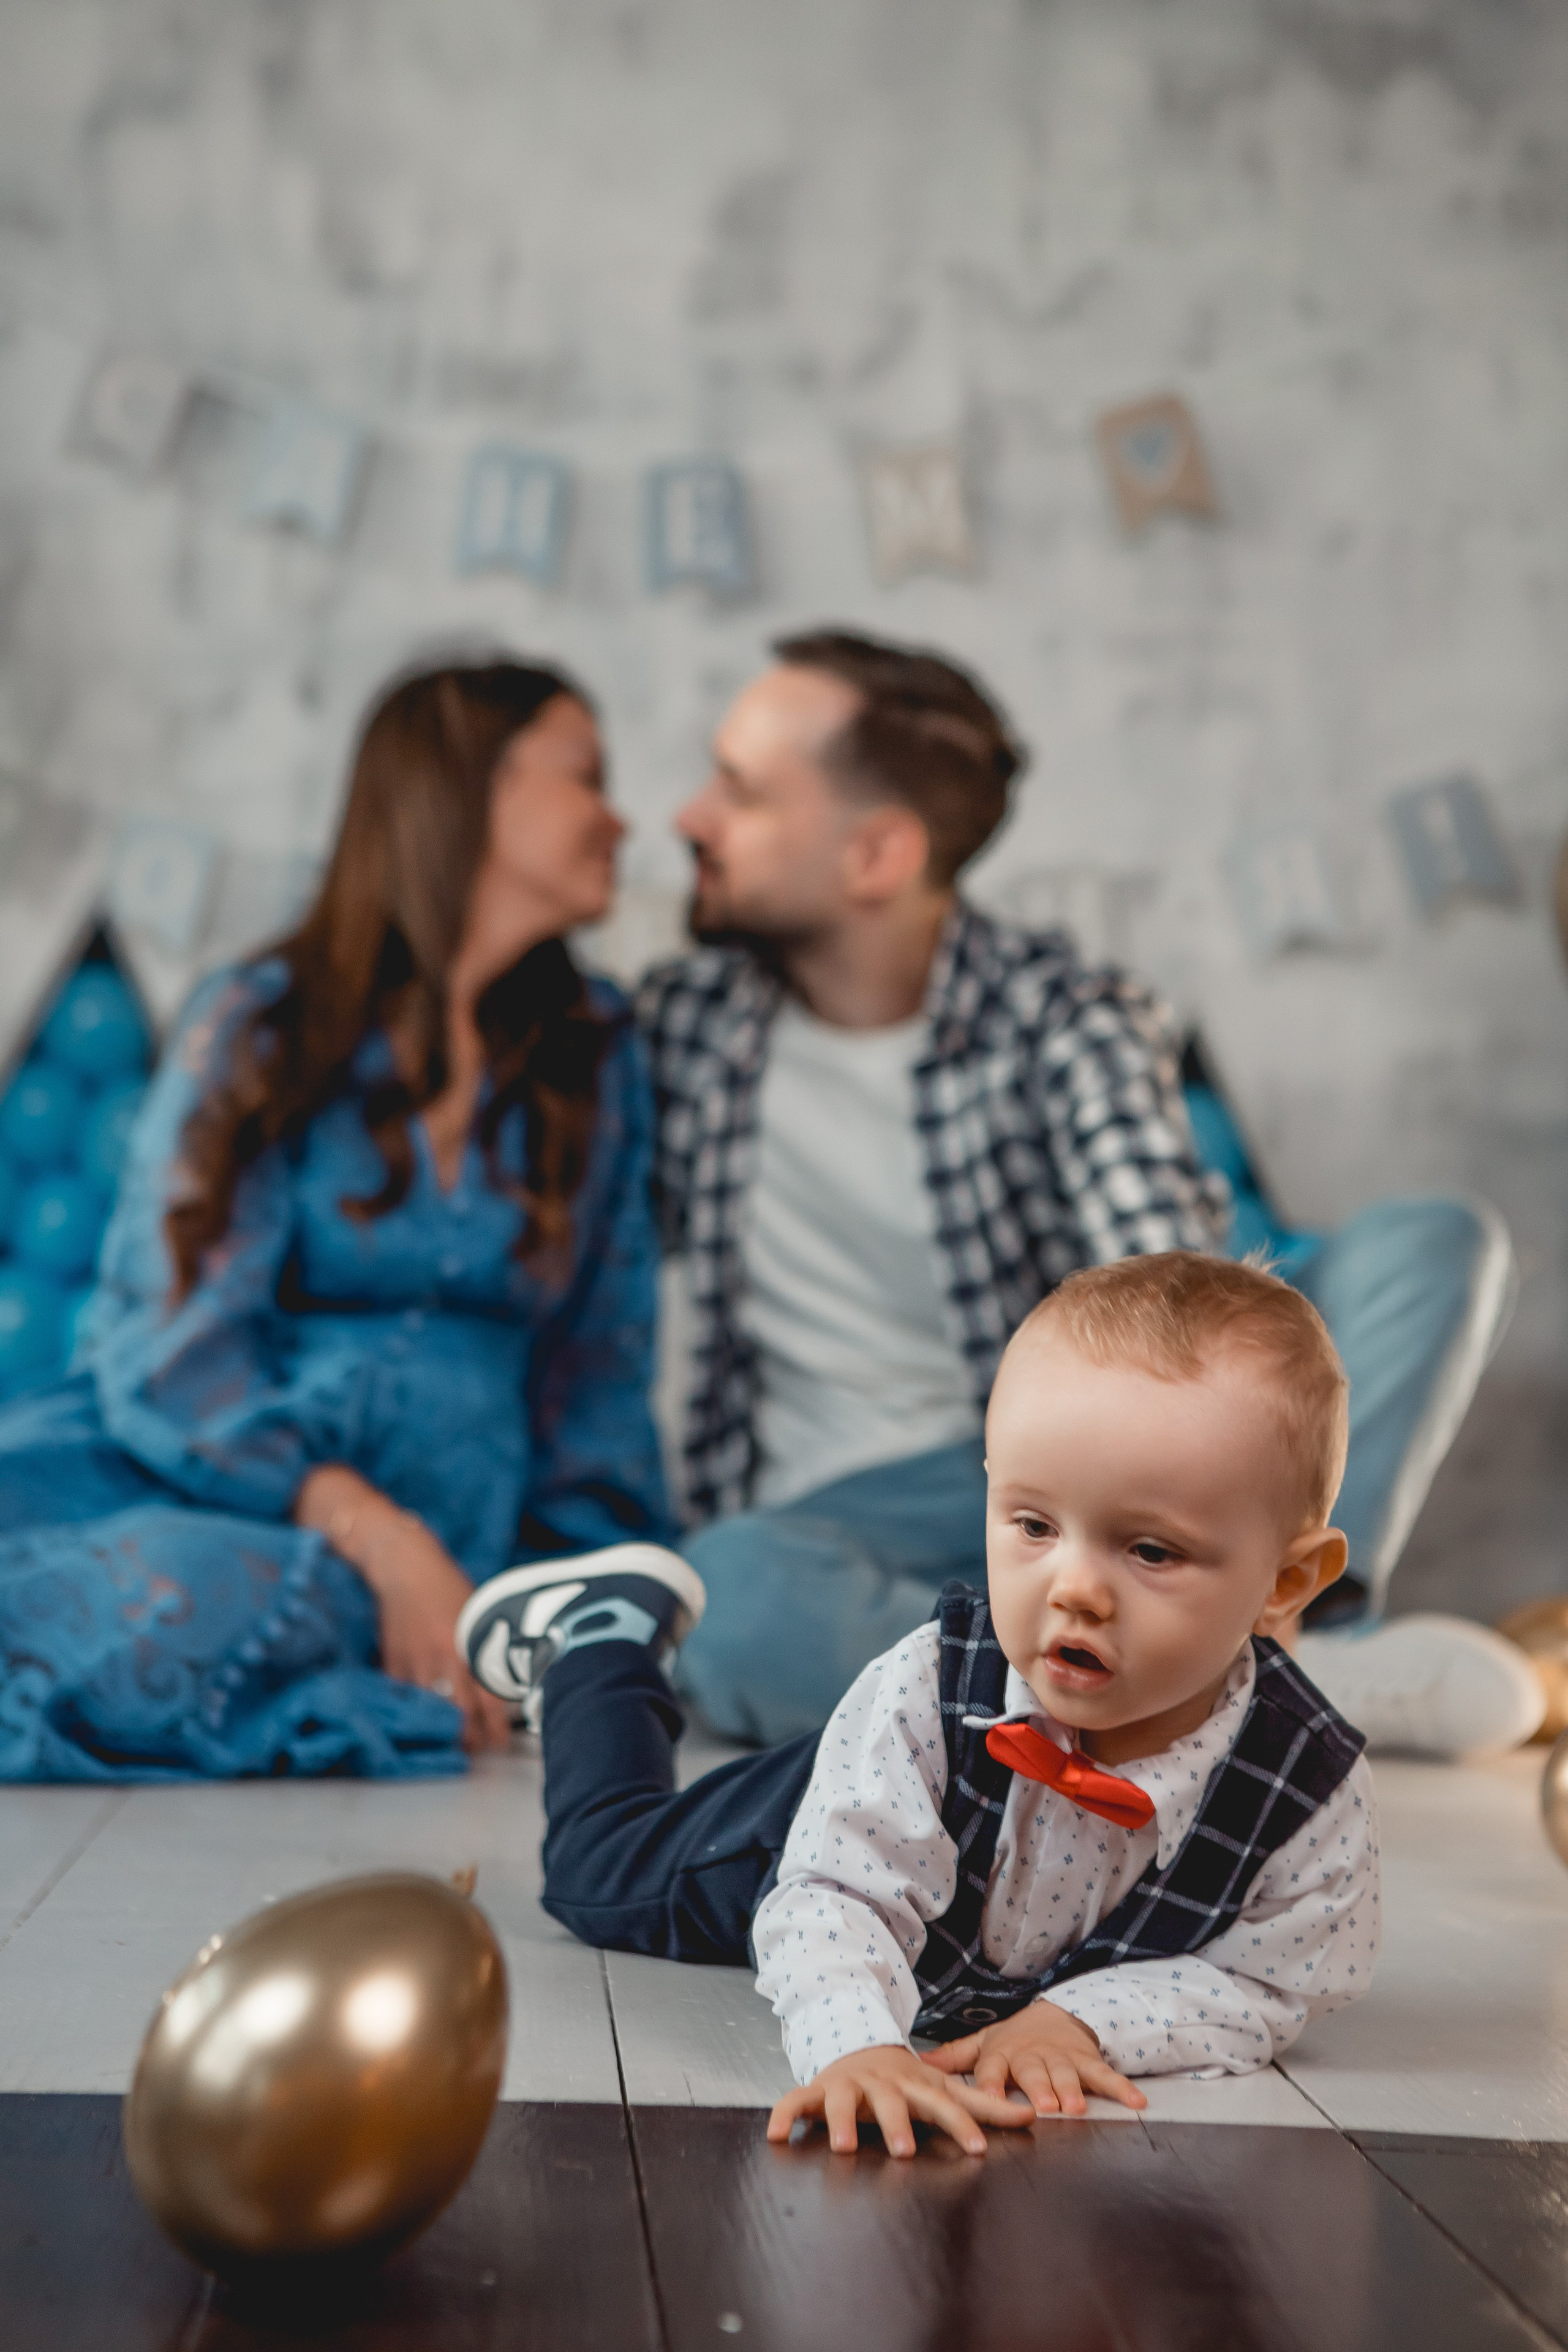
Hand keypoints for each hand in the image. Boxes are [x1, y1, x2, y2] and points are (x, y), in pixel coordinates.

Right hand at [295, 1467, 511, 1753]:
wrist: (403, 1568)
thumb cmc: (447, 1587)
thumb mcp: (477, 1614)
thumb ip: (487, 1646)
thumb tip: (505, 1680)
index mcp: (468, 1644)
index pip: (487, 1697)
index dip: (496, 1726)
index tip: (502, 1740)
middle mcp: (442, 1658)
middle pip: (459, 1714)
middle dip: (471, 1738)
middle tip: (481, 1747)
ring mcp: (414, 1665)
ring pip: (432, 1713)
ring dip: (446, 1732)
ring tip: (458, 1742)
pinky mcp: (392, 1666)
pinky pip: (406, 1700)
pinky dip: (418, 1715)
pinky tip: (427, 1724)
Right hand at [765, 2042, 1032, 2159]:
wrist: (859, 2047)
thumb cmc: (908, 2081)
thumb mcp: (944, 2089)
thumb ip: (984, 2106)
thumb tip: (1032, 2118)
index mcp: (916, 2087)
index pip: (943, 2106)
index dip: (961, 2126)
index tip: (979, 2149)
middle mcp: (882, 2084)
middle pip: (891, 2104)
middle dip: (896, 2125)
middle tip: (904, 2150)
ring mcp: (848, 2086)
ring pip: (843, 2102)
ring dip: (842, 2121)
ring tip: (843, 2146)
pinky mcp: (817, 2092)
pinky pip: (796, 2101)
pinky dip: (784, 2114)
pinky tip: (774, 2134)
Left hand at [920, 2000, 1146, 2118]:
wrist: (1055, 2015)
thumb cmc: (1014, 2040)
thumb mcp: (984, 2044)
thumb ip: (954, 2057)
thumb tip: (919, 2066)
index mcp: (1003, 2055)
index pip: (993, 2070)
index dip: (992, 2084)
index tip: (991, 2100)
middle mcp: (1033, 2057)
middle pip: (1034, 2073)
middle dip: (1038, 2088)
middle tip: (1042, 2106)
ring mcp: (1063, 2059)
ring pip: (1067, 2074)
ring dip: (1072, 2089)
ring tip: (1075, 2107)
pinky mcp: (1089, 2061)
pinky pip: (1107, 2076)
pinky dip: (1122, 2089)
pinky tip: (1136, 2103)